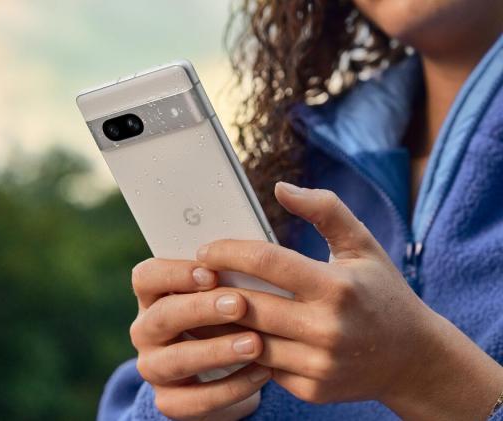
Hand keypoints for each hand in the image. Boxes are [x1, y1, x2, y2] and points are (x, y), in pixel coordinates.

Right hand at [129, 257, 271, 419]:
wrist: (220, 372)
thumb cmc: (223, 319)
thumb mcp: (220, 296)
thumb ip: (227, 280)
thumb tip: (253, 262)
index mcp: (153, 296)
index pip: (146, 277)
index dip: (175, 274)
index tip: (211, 272)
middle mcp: (146, 331)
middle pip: (162, 316)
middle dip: (202, 309)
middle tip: (239, 304)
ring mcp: (154, 368)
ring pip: (177, 360)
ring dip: (216, 351)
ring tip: (254, 343)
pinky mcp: (169, 402)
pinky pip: (196, 399)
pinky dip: (232, 387)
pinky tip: (262, 373)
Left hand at [195, 182, 502, 420]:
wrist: (412, 358)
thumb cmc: (381, 292)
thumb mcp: (362, 245)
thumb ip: (325, 209)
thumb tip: (280, 188)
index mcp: (337, 286)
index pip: (265, 261)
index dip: (227, 252)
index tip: (205, 250)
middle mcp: (328, 328)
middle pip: (248, 304)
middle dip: (212, 289)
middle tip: (193, 278)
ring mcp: (319, 364)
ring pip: (248, 340)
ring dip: (219, 323)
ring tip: (200, 304)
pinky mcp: (312, 389)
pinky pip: (262, 367)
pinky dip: (243, 350)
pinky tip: (228, 334)